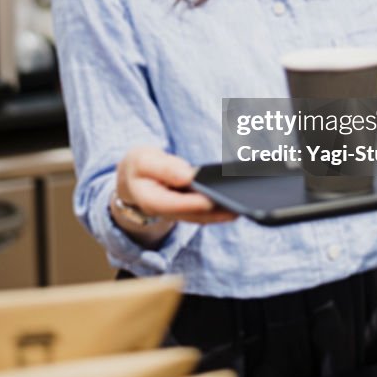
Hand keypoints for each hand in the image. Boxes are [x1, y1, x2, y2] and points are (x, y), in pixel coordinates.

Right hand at [114, 147, 236, 232]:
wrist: (133, 180)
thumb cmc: (139, 166)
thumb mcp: (144, 160)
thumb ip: (164, 168)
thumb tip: (187, 176)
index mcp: (152, 201)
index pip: (176, 204)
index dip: (195, 202)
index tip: (214, 197)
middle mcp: (167, 212)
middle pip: (194, 215)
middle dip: (216, 212)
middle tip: (238, 206)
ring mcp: (179, 214)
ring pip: (203, 217)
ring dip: (223, 213)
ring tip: (243, 205)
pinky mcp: (189, 209)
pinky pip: (206, 211)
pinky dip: (221, 208)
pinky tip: (237, 201)